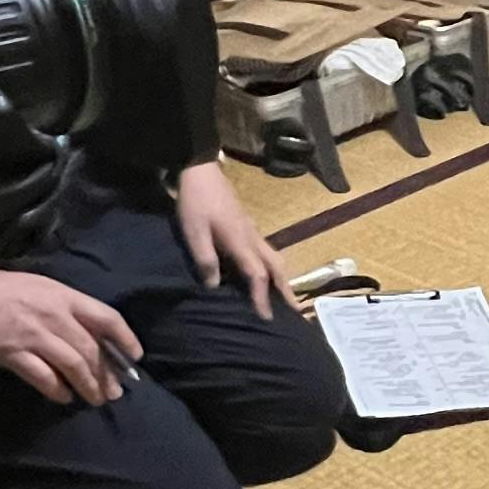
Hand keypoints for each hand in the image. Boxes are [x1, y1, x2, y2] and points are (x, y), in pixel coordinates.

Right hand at [0, 270, 141, 406]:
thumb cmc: (4, 288)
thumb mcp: (43, 288)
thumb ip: (67, 308)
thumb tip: (90, 333)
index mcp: (64, 297)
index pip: (107, 317)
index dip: (125, 339)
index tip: (135, 357)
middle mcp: (55, 317)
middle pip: (92, 350)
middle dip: (107, 375)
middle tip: (114, 392)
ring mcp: (34, 337)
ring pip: (73, 367)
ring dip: (88, 386)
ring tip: (95, 399)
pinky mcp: (14, 354)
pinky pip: (43, 378)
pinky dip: (57, 391)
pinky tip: (64, 398)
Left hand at [173, 160, 285, 320]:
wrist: (200, 171)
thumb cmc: (195, 202)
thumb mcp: (194, 233)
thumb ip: (206, 260)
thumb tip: (215, 287)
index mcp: (241, 241)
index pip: (258, 275)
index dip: (262, 297)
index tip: (266, 317)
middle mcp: (252, 237)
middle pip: (276, 266)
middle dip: (285, 289)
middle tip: (294, 310)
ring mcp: (252, 230)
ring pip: (274, 257)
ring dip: (282, 278)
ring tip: (285, 295)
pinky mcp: (247, 225)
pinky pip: (266, 251)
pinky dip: (271, 266)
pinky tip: (265, 273)